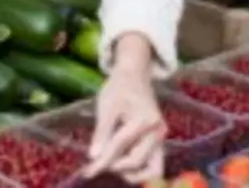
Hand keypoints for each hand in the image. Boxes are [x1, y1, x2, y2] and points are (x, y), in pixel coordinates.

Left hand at [84, 58, 164, 181]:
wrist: (135, 75)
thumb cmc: (119, 88)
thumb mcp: (106, 107)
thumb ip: (101, 133)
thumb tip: (93, 157)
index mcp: (144, 120)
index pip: (120, 147)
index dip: (102, 161)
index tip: (88, 172)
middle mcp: (157, 131)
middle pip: (140, 163)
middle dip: (119, 168)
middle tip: (102, 163)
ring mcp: (161, 137)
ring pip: (154, 169)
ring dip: (134, 173)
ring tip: (114, 163)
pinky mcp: (159, 140)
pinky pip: (152, 162)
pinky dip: (138, 166)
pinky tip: (121, 158)